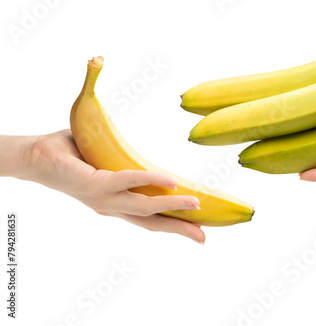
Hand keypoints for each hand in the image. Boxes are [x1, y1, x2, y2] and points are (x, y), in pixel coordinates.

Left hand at [22, 130, 204, 243]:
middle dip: (180, 230)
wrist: (36, 157)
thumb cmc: (73, 157)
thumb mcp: (109, 166)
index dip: (174, 227)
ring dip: (173, 207)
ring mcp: (104, 200)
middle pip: (152, 223)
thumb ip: (128, 167)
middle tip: (204, 236)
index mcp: (116, 205)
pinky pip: (128, 181)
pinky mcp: (96, 185)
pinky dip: (151, 180)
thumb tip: (147, 155)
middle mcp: (112, 208)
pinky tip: (171, 181)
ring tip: (197, 204)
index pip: (150, 220)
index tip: (198, 233)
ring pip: (145, 207)